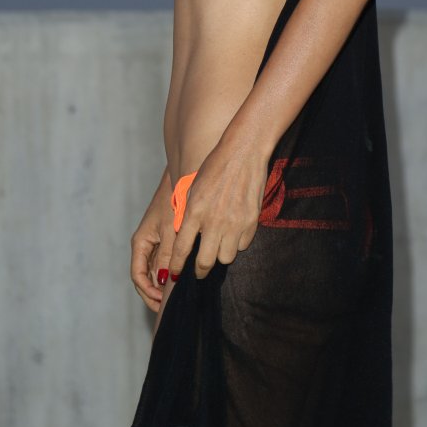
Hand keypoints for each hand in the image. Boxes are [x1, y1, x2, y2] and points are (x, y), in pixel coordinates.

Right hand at [130, 167, 175, 312]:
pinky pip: (166, 261)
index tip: (161, 302)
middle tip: (168, 307)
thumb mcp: (170, 231)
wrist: (183, 178)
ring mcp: (155, 241)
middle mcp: (145, 244)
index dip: (148, 292)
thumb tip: (166, 280)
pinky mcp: (167, 238)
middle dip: (155, 293)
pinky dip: (172, 271)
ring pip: (156, 270)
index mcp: (141, 243)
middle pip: (146, 276)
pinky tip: (184, 278)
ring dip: (164, 284)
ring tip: (177, 297)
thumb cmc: (174, 202)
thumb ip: (167, 256)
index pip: (138, 276)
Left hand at [167, 135, 268, 281]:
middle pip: (205, 262)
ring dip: (220, 255)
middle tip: (198, 271)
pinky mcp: (251, 222)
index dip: (176, 266)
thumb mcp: (193, 188)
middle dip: (199, 271)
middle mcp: (214, 222)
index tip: (174, 273)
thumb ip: (188, 213)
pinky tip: (234, 232)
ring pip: (226, 258)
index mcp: (195, 212)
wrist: (243, 152)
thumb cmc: (215, 166)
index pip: (181, 249)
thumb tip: (183, 235)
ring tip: (218, 246)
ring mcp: (235, 223)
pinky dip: (237, 243)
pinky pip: (243, 245)